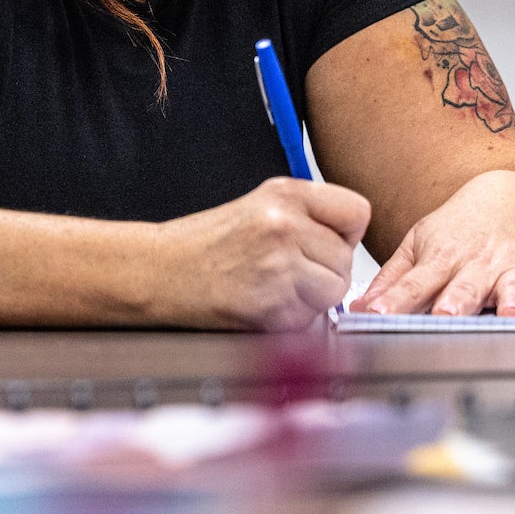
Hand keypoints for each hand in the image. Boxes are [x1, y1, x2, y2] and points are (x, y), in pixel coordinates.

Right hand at [147, 177, 370, 330]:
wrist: (158, 272)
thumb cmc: (203, 244)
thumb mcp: (257, 207)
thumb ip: (306, 216)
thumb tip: (348, 241)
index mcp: (284, 194)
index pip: (357, 211)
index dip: (343, 233)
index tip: (323, 243)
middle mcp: (285, 225)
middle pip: (346, 259)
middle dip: (324, 272)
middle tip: (286, 273)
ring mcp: (279, 267)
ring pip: (333, 291)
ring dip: (312, 298)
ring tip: (274, 289)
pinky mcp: (272, 307)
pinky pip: (310, 319)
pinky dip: (292, 319)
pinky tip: (262, 304)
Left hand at [349, 170, 514, 317]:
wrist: (514, 193)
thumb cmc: (462, 228)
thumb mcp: (421, 243)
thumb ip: (393, 279)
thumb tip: (357, 308)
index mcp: (441, 259)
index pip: (414, 283)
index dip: (396, 300)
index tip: (377, 317)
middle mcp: (477, 264)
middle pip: (463, 287)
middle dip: (454, 302)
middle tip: (445, 316)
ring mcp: (514, 268)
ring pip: (512, 288)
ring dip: (512, 301)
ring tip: (511, 314)